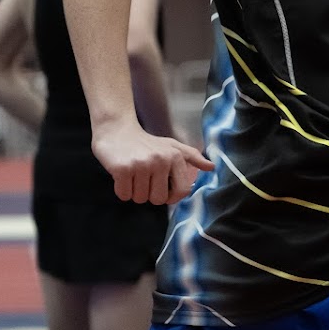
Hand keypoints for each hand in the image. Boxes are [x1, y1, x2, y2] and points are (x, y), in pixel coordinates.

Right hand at [92, 121, 213, 203]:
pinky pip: (124, 195)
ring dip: (134, 191)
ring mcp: (141, 165)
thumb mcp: (171, 146)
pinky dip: (121, 190)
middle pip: (158, 199)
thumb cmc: (145, 142)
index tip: (162, 190)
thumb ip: (192, 157)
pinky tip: (122, 175)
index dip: (171, 197)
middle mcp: (160, 160)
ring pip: (140, 198)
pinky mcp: (122, 169)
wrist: (116, 130)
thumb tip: (212, 167)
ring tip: (132, 174)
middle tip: (143, 178)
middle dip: (149, 194)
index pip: (182, 191)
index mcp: (175, 157)